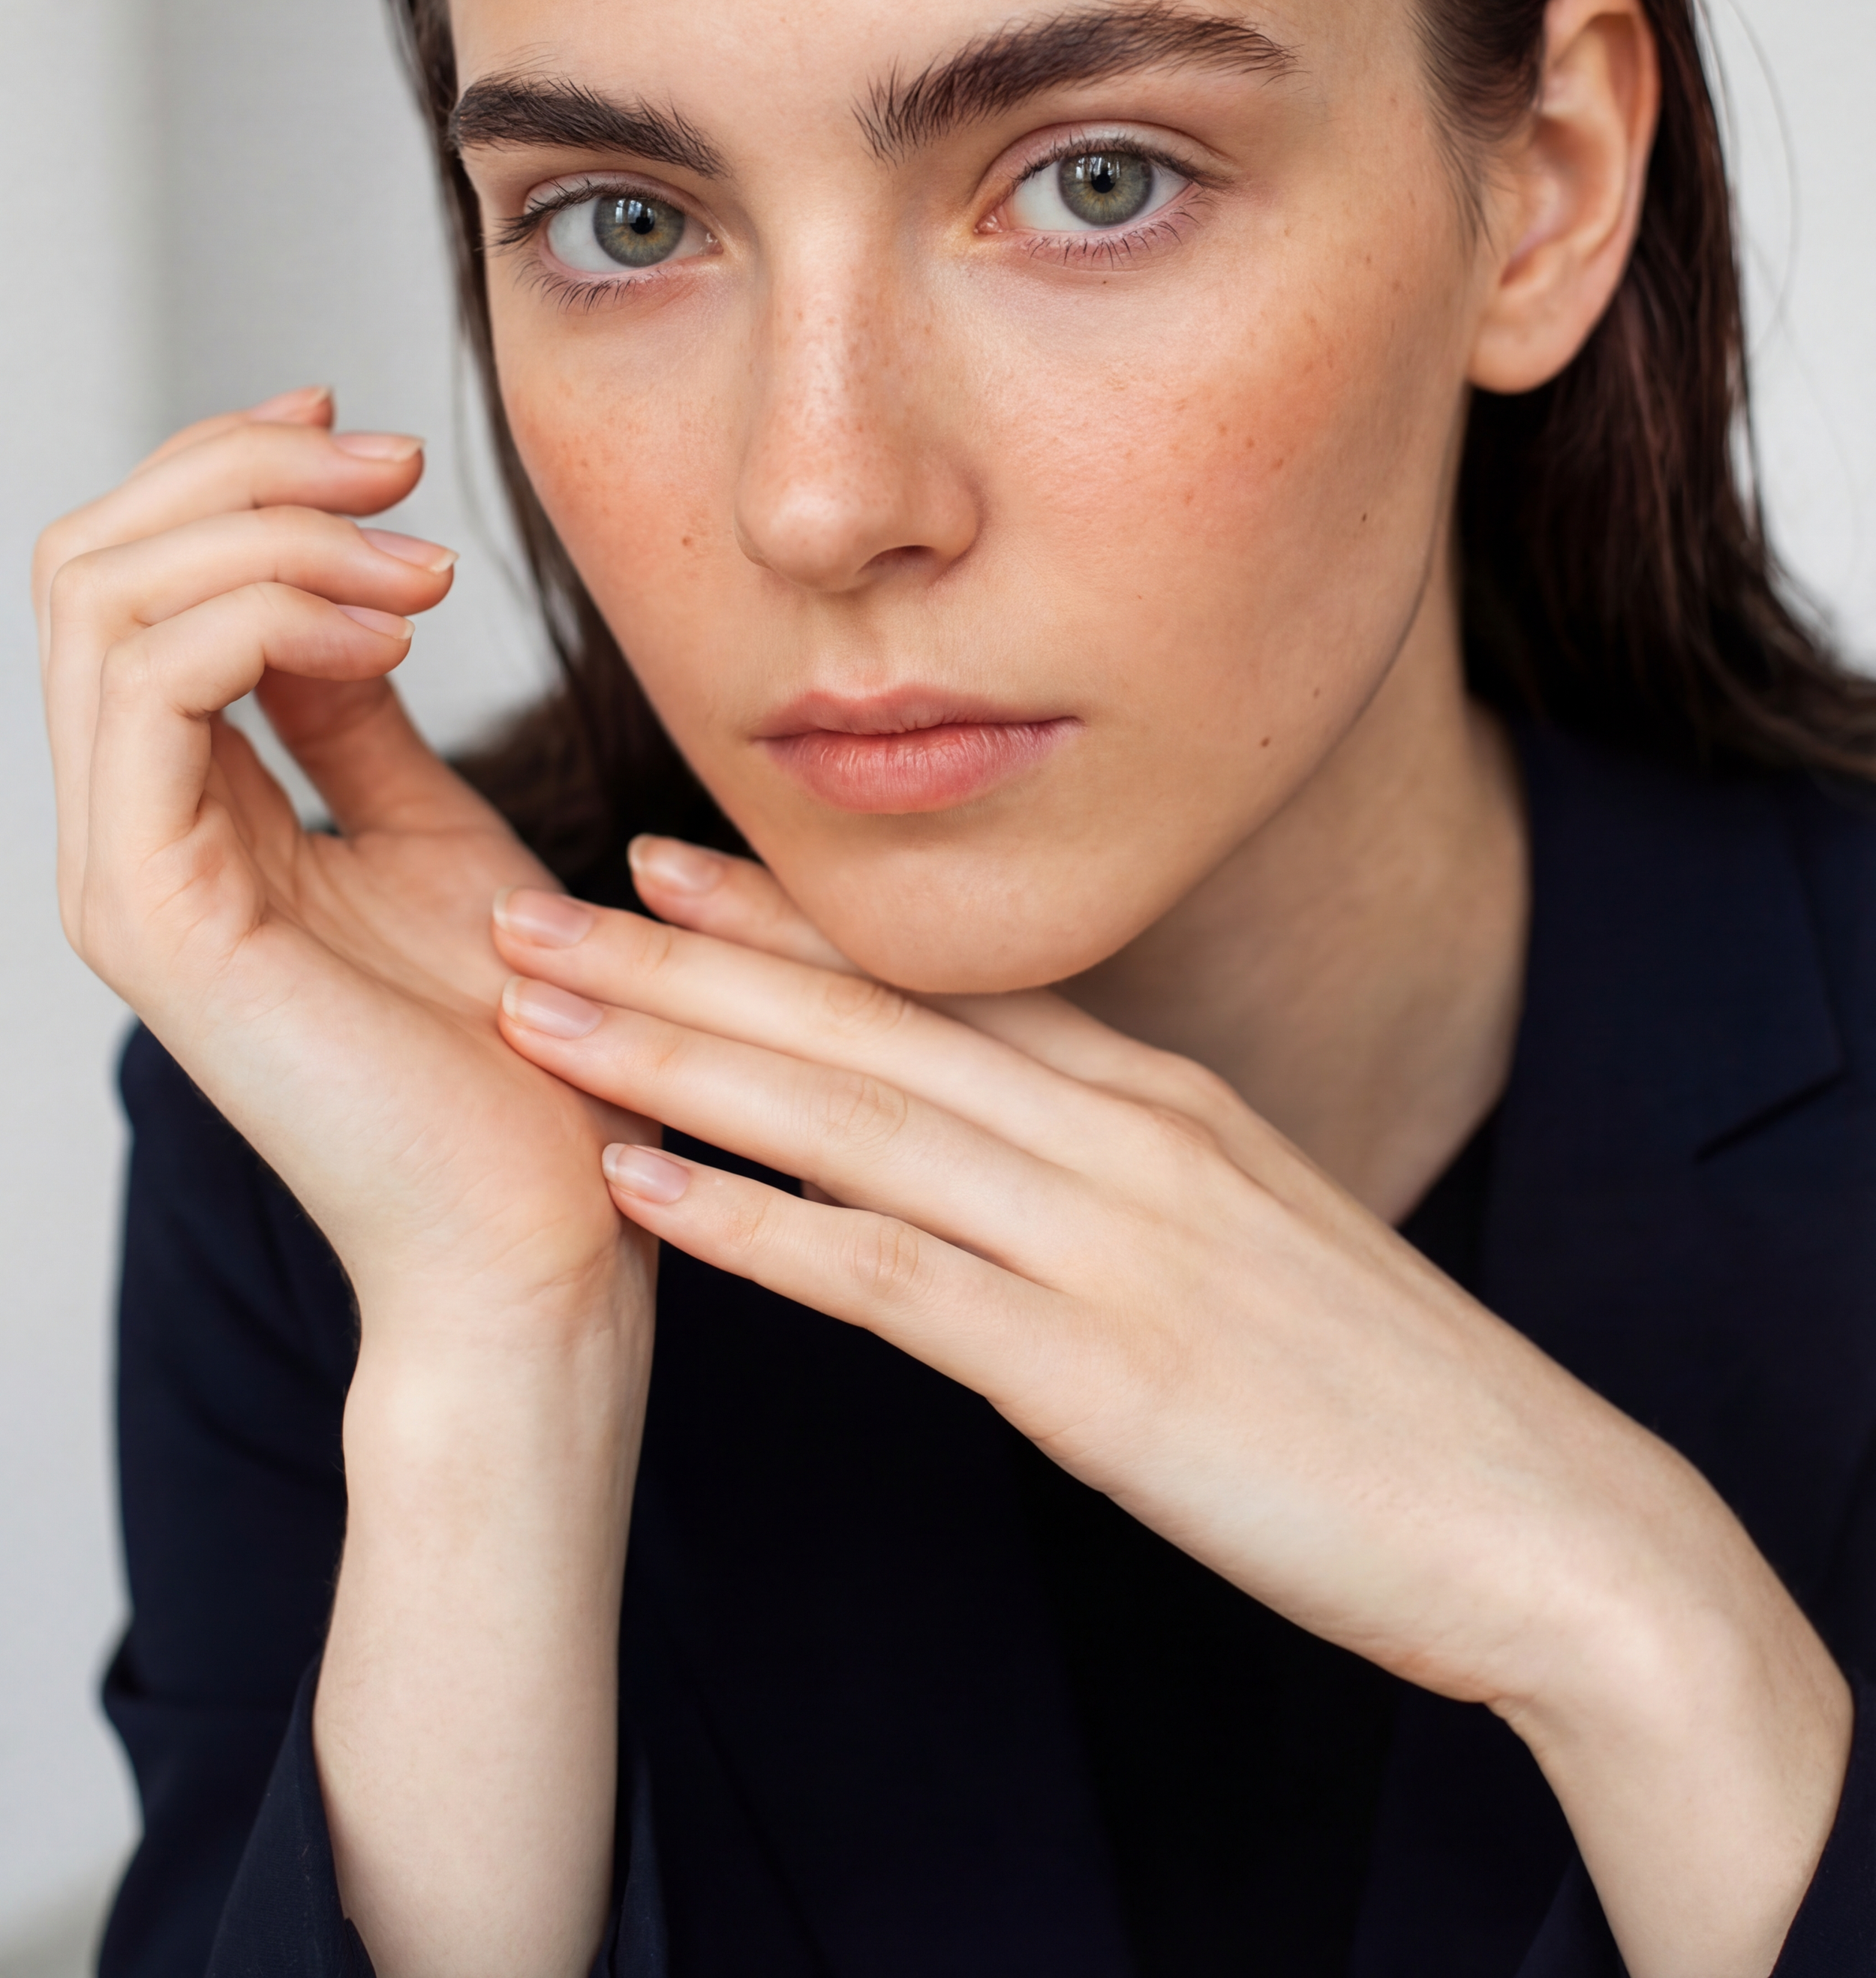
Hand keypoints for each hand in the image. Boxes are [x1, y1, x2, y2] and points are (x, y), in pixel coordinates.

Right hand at [36, 386, 643, 1334]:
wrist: (542, 1224)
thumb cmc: (515, 1045)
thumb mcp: (429, 823)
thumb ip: (354, 711)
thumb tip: (337, 584)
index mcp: (180, 806)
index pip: (131, 579)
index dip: (228, 473)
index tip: (367, 436)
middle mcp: (125, 830)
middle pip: (91, 562)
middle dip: (239, 473)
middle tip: (391, 467)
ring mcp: (124, 872)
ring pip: (104, 601)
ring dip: (271, 534)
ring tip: (418, 566)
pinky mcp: (159, 913)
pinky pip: (154, 688)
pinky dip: (268, 611)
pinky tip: (394, 627)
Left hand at [492, 845, 1851, 1977]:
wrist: (1542, 1512)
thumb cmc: (1390, 1393)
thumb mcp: (1248, 1236)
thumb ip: (1120, 1182)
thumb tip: (1001, 1156)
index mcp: (1155, 1102)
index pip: (935, 983)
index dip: (784, 920)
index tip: (659, 862)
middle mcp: (1119, 1137)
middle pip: (862, 1024)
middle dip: (681, 963)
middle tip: (530, 909)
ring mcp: (1108, 1243)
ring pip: (852, 1117)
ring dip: (679, 1059)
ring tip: (538, 1012)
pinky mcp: (1098, 1371)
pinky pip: (893, 1279)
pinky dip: (758, 1225)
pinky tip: (644, 1188)